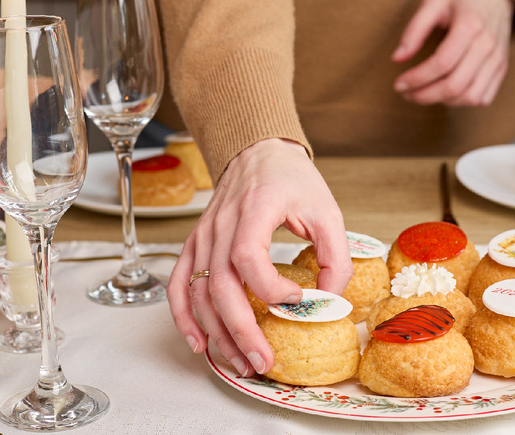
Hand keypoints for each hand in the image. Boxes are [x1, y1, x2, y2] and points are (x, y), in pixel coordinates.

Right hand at [166, 138, 351, 376]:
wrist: (258, 152)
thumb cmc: (292, 181)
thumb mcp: (327, 211)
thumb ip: (336, 256)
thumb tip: (330, 300)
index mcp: (254, 209)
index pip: (247, 256)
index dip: (269, 286)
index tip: (295, 298)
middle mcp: (221, 225)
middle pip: (219, 285)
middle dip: (241, 330)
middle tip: (263, 361)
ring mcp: (203, 236)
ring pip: (198, 293)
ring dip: (217, 333)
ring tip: (242, 362)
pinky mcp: (195, 245)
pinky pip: (178, 285)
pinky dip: (184, 318)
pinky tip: (200, 344)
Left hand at [392, 0, 514, 106]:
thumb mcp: (433, 2)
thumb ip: (414, 30)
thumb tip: (397, 59)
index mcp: (470, 25)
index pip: (441, 63)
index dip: (416, 79)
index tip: (399, 84)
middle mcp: (487, 45)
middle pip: (455, 85)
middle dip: (425, 95)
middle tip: (406, 93)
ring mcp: (497, 58)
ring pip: (470, 96)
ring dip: (442, 101)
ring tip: (424, 93)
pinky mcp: (502, 68)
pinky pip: (483, 97)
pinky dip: (462, 101)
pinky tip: (446, 92)